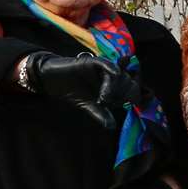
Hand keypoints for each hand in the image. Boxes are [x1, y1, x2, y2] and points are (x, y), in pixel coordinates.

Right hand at [24, 52, 142, 130]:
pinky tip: (116, 73)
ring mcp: (103, 69)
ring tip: (103, 99)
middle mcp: (111, 76)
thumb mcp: (87, 105)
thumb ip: (100, 113)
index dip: (135, 95)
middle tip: (112, 102)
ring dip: (115, 86)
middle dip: (125, 91)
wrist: (52, 80)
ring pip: (118, 74)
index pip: (131, 90)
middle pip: (128, 82)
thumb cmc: (72, 91)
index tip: (134, 102)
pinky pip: (105, 63)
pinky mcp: (92, 62)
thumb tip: (111, 126)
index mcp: (113, 86)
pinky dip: (112, 67)